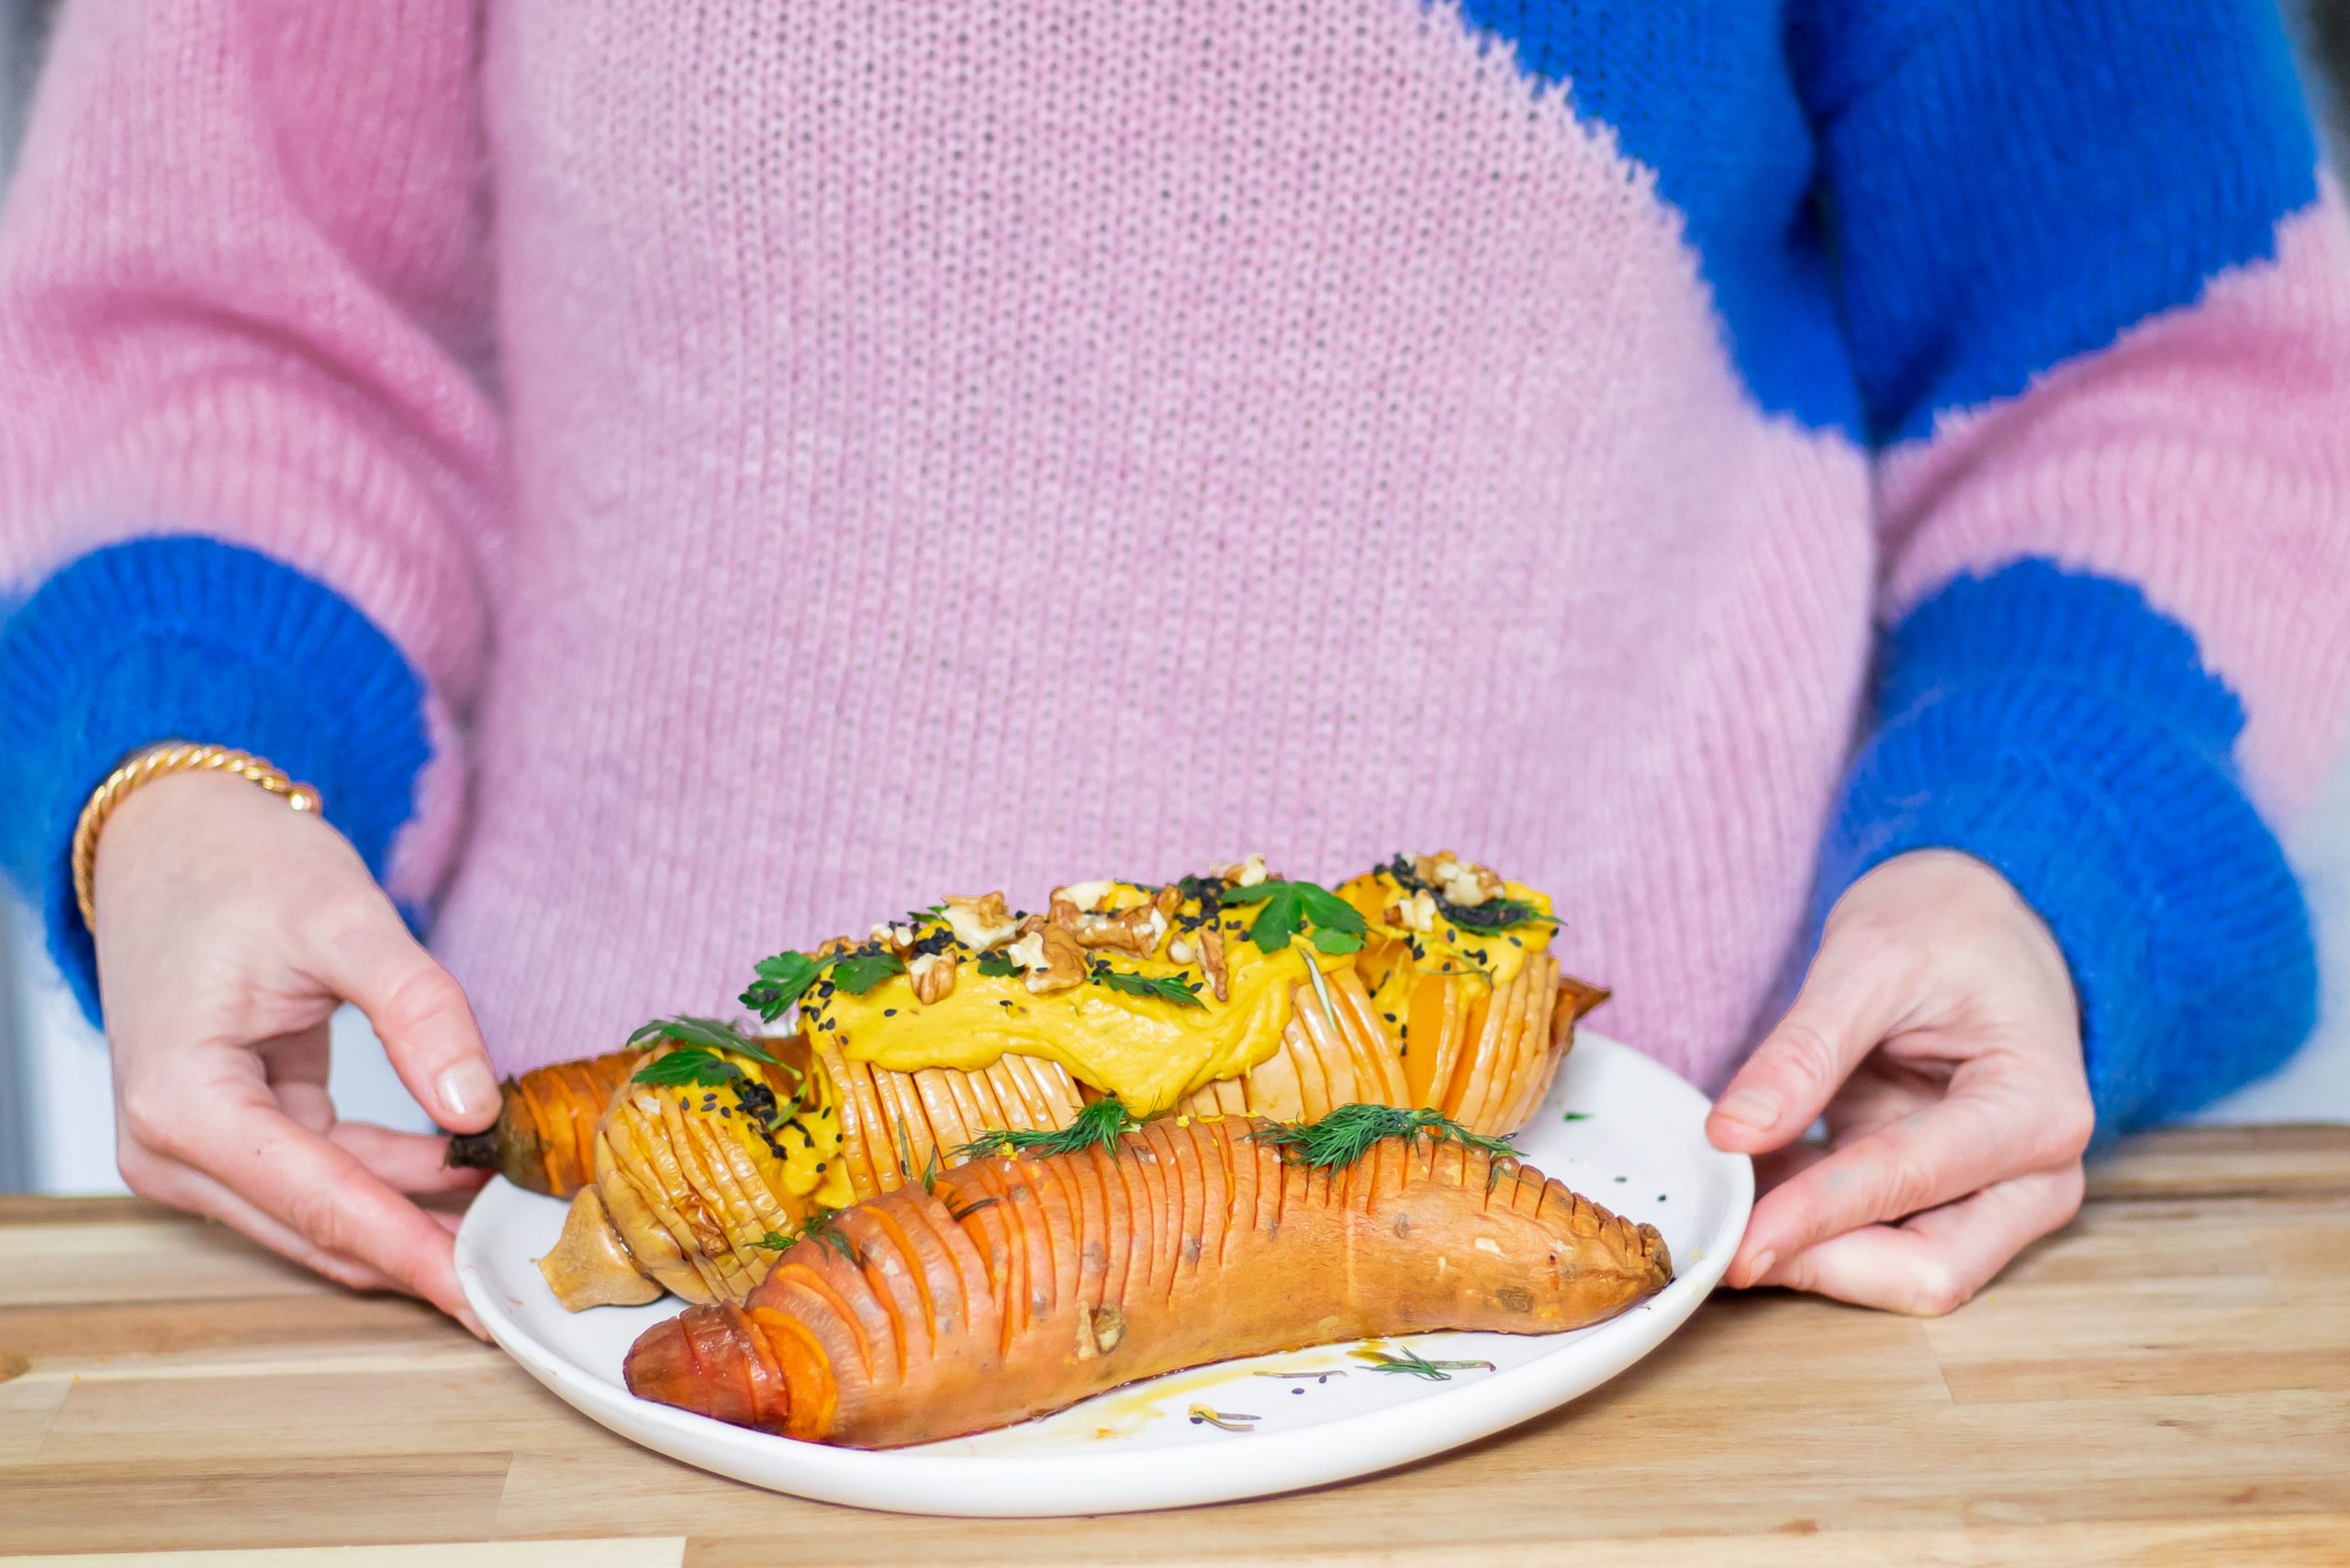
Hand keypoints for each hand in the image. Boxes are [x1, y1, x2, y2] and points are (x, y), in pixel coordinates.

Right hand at [90, 769, 494, 1328]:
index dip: (412, 1255)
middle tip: (526, 1271)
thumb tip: (475, 1106)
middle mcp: (172, 1148)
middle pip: (319, 1231)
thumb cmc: (237, 866)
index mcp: (183, 1104)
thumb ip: (417, 1010)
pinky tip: (468, 1166)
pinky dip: (393, 1178)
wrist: (174, 836)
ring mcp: (196, 1150)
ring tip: (517, 1214)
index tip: (484, 1305)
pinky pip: (325, 1178)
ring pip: (325, 1216)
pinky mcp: (231, 1135)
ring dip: (415, 1218)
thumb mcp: (343, 920)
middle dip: (423, 1253)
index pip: (321, 1203)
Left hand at [1706, 849, 2091, 1314]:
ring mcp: (1994, 1195)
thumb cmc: (1948, 922)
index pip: (1913, 1183)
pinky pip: (1875, 1238)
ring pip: (1902, 1272)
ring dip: (1811, 1255)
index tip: (1738, 1242)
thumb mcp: (1869, 959)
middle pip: (1930, 1270)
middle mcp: (2035, 1174)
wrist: (1984, 917)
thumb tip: (1732, 1136)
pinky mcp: (1944, 1196)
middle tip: (1720, 1244)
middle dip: (1824, 1266)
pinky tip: (1747, 1193)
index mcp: (2037, 1109)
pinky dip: (1809, 1229)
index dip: (1818, 1218)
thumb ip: (1805, 1051)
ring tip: (1723, 1211)